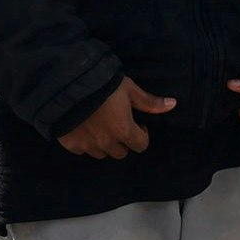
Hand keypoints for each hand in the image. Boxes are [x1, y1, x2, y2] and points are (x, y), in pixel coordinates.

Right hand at [58, 78, 174, 157]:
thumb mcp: (129, 89)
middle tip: (118, 124)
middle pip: (122, 152)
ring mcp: (88, 145)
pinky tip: (85, 127)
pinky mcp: (71, 144)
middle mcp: (107, 143)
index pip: (141, 145)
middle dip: (124, 141)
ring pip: (102, 153)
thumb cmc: (102, 85)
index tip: (138, 123)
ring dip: (105, 144)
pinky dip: (86, 143)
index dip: (142, 134)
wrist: (66, 85)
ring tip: (101, 126)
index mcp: (124, 130)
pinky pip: (83, 150)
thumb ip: (149, 102)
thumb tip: (173, 104)